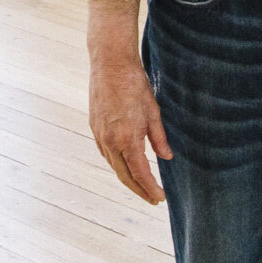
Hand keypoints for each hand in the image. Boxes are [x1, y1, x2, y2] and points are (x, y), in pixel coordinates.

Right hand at [89, 50, 171, 204]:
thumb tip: (166, 157)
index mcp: (127, 138)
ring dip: (128, 179)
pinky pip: (106, 154)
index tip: (160, 197)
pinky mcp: (95, 128)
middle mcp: (110, 141)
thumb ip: (159, 138)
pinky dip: (117, 164)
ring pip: (114, 166)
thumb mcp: (153, 111)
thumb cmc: (134, 84)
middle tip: (153, 199)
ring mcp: (100, 135)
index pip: (140, 173)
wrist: (110, 63)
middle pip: (125, 176)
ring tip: (142, 187)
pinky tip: (126, 166)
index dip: (150, 188)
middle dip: (139, 190)